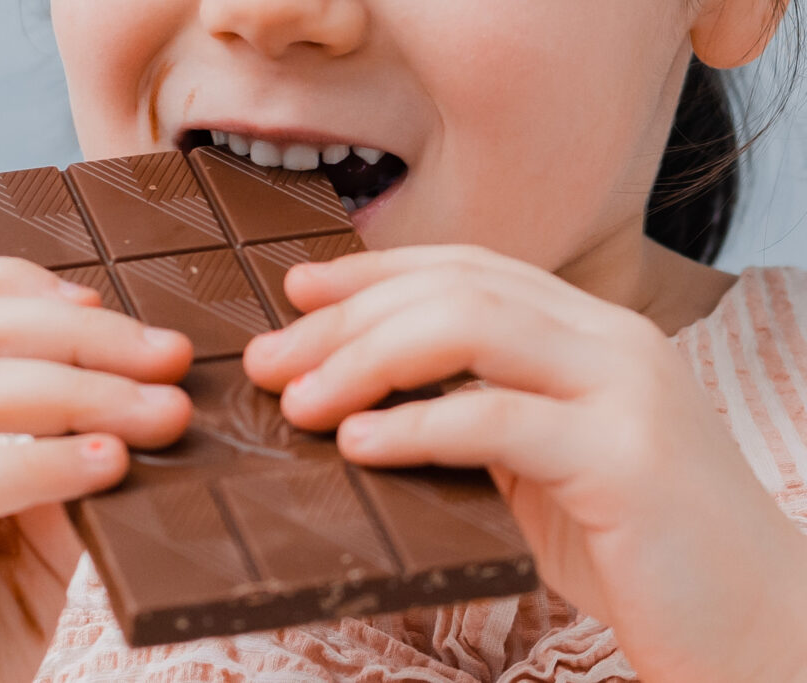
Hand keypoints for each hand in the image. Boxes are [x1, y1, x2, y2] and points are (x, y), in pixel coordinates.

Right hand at [0, 257, 192, 682]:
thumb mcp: (32, 534)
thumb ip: (66, 467)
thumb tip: (146, 411)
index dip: (27, 284)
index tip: (113, 310)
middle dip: (90, 334)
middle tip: (173, 357)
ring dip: (87, 390)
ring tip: (165, 414)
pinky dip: (44, 460)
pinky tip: (109, 466)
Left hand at [243, 245, 806, 682]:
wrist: (751, 620)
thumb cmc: (635, 545)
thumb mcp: (542, 461)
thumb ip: (479, 414)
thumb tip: (365, 400)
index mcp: (589, 332)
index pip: (466, 269)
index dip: (374, 272)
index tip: (298, 290)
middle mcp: (612, 340)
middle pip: (454, 290)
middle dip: (348, 318)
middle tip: (271, 360)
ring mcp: (626, 391)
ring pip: (472, 329)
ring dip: (366, 361)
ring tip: (298, 402)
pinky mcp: (627, 459)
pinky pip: (497, 421)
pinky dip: (414, 426)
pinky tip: (358, 444)